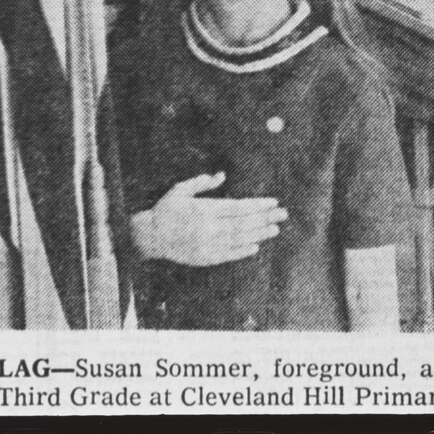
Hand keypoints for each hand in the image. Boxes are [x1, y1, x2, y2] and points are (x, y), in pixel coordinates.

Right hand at [133, 172, 286, 266]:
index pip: (237, 207)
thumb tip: (221, 175)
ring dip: (258, 234)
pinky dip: (242, 251)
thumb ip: (201, 183)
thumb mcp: (180, 190)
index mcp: (204, 209)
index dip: (257, 205)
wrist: (150, 237)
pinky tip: (255, 247)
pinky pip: (227, 255)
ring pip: (238, 239)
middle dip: (265, 218)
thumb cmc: (166, 210)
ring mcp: (206, 244)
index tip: (273, 202)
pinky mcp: (204, 258)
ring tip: (274, 229)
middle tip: (283, 214)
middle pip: (242, 223)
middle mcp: (208, 227)